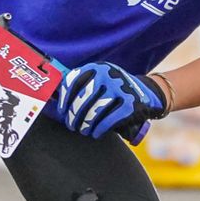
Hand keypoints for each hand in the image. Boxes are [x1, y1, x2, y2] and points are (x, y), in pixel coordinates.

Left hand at [47, 62, 167, 143]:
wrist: (147, 93)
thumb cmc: (114, 91)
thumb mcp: (100, 81)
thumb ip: (81, 87)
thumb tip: (52, 100)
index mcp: (98, 68)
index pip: (74, 81)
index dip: (64, 98)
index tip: (62, 111)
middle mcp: (109, 74)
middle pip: (83, 98)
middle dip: (74, 115)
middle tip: (72, 124)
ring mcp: (121, 88)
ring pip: (95, 111)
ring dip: (86, 124)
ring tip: (83, 130)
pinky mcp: (131, 104)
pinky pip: (109, 120)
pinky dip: (99, 129)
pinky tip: (95, 132)